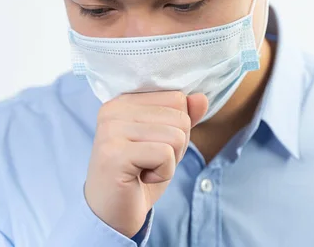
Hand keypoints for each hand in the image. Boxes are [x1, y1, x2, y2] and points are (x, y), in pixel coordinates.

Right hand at [84, 91, 207, 237]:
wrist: (112, 215)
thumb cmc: (139, 176)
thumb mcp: (167, 142)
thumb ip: (183, 117)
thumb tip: (202, 98)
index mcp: (124, 101)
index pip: (177, 98)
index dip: (178, 127)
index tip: (153, 146)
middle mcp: (113, 110)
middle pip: (180, 117)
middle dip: (176, 146)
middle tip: (149, 162)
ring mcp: (111, 130)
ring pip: (176, 135)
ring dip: (170, 161)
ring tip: (145, 169)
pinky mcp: (114, 154)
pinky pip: (165, 154)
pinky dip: (163, 173)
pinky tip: (141, 178)